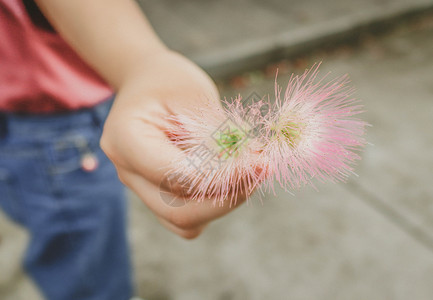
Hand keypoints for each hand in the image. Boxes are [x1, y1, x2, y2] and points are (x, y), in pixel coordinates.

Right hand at [100, 51, 248, 238]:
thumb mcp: (193, 96)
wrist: (148, 83)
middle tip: (262, 170)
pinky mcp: (156, 193)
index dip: (224, 176)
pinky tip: (233, 177)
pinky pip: (187, 217)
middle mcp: (127, 171)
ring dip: (223, 202)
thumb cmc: (169, 82)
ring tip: (251, 171)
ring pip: (183, 221)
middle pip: (178, 211)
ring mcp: (139, 187)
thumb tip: (252, 165)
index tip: (261, 162)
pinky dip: (213, 204)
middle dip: (228, 196)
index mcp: (125, 140)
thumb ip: (216, 135)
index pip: (178, 175)